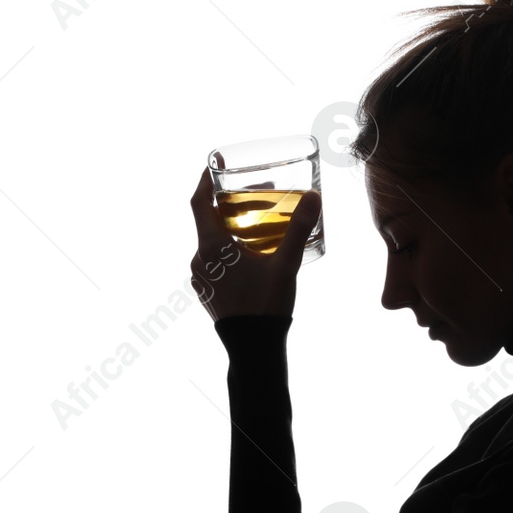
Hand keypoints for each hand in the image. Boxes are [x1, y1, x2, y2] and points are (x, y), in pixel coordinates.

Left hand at [188, 167, 321, 321]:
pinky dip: (227, 248)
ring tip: (258, 222)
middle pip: (208, 220)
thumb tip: (314, 197)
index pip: (198, 202)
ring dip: (230, 227)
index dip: (203, 181)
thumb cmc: (267, 305)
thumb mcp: (286, 264)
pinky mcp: (206, 290)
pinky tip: (250, 251)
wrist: (253, 347)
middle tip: (255, 193)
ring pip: (211, 241)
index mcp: (212, 247)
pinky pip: (213, 260)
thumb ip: (299, 228)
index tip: (213, 165)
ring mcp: (200, 277)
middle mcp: (199, 259)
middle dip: (229, 204)